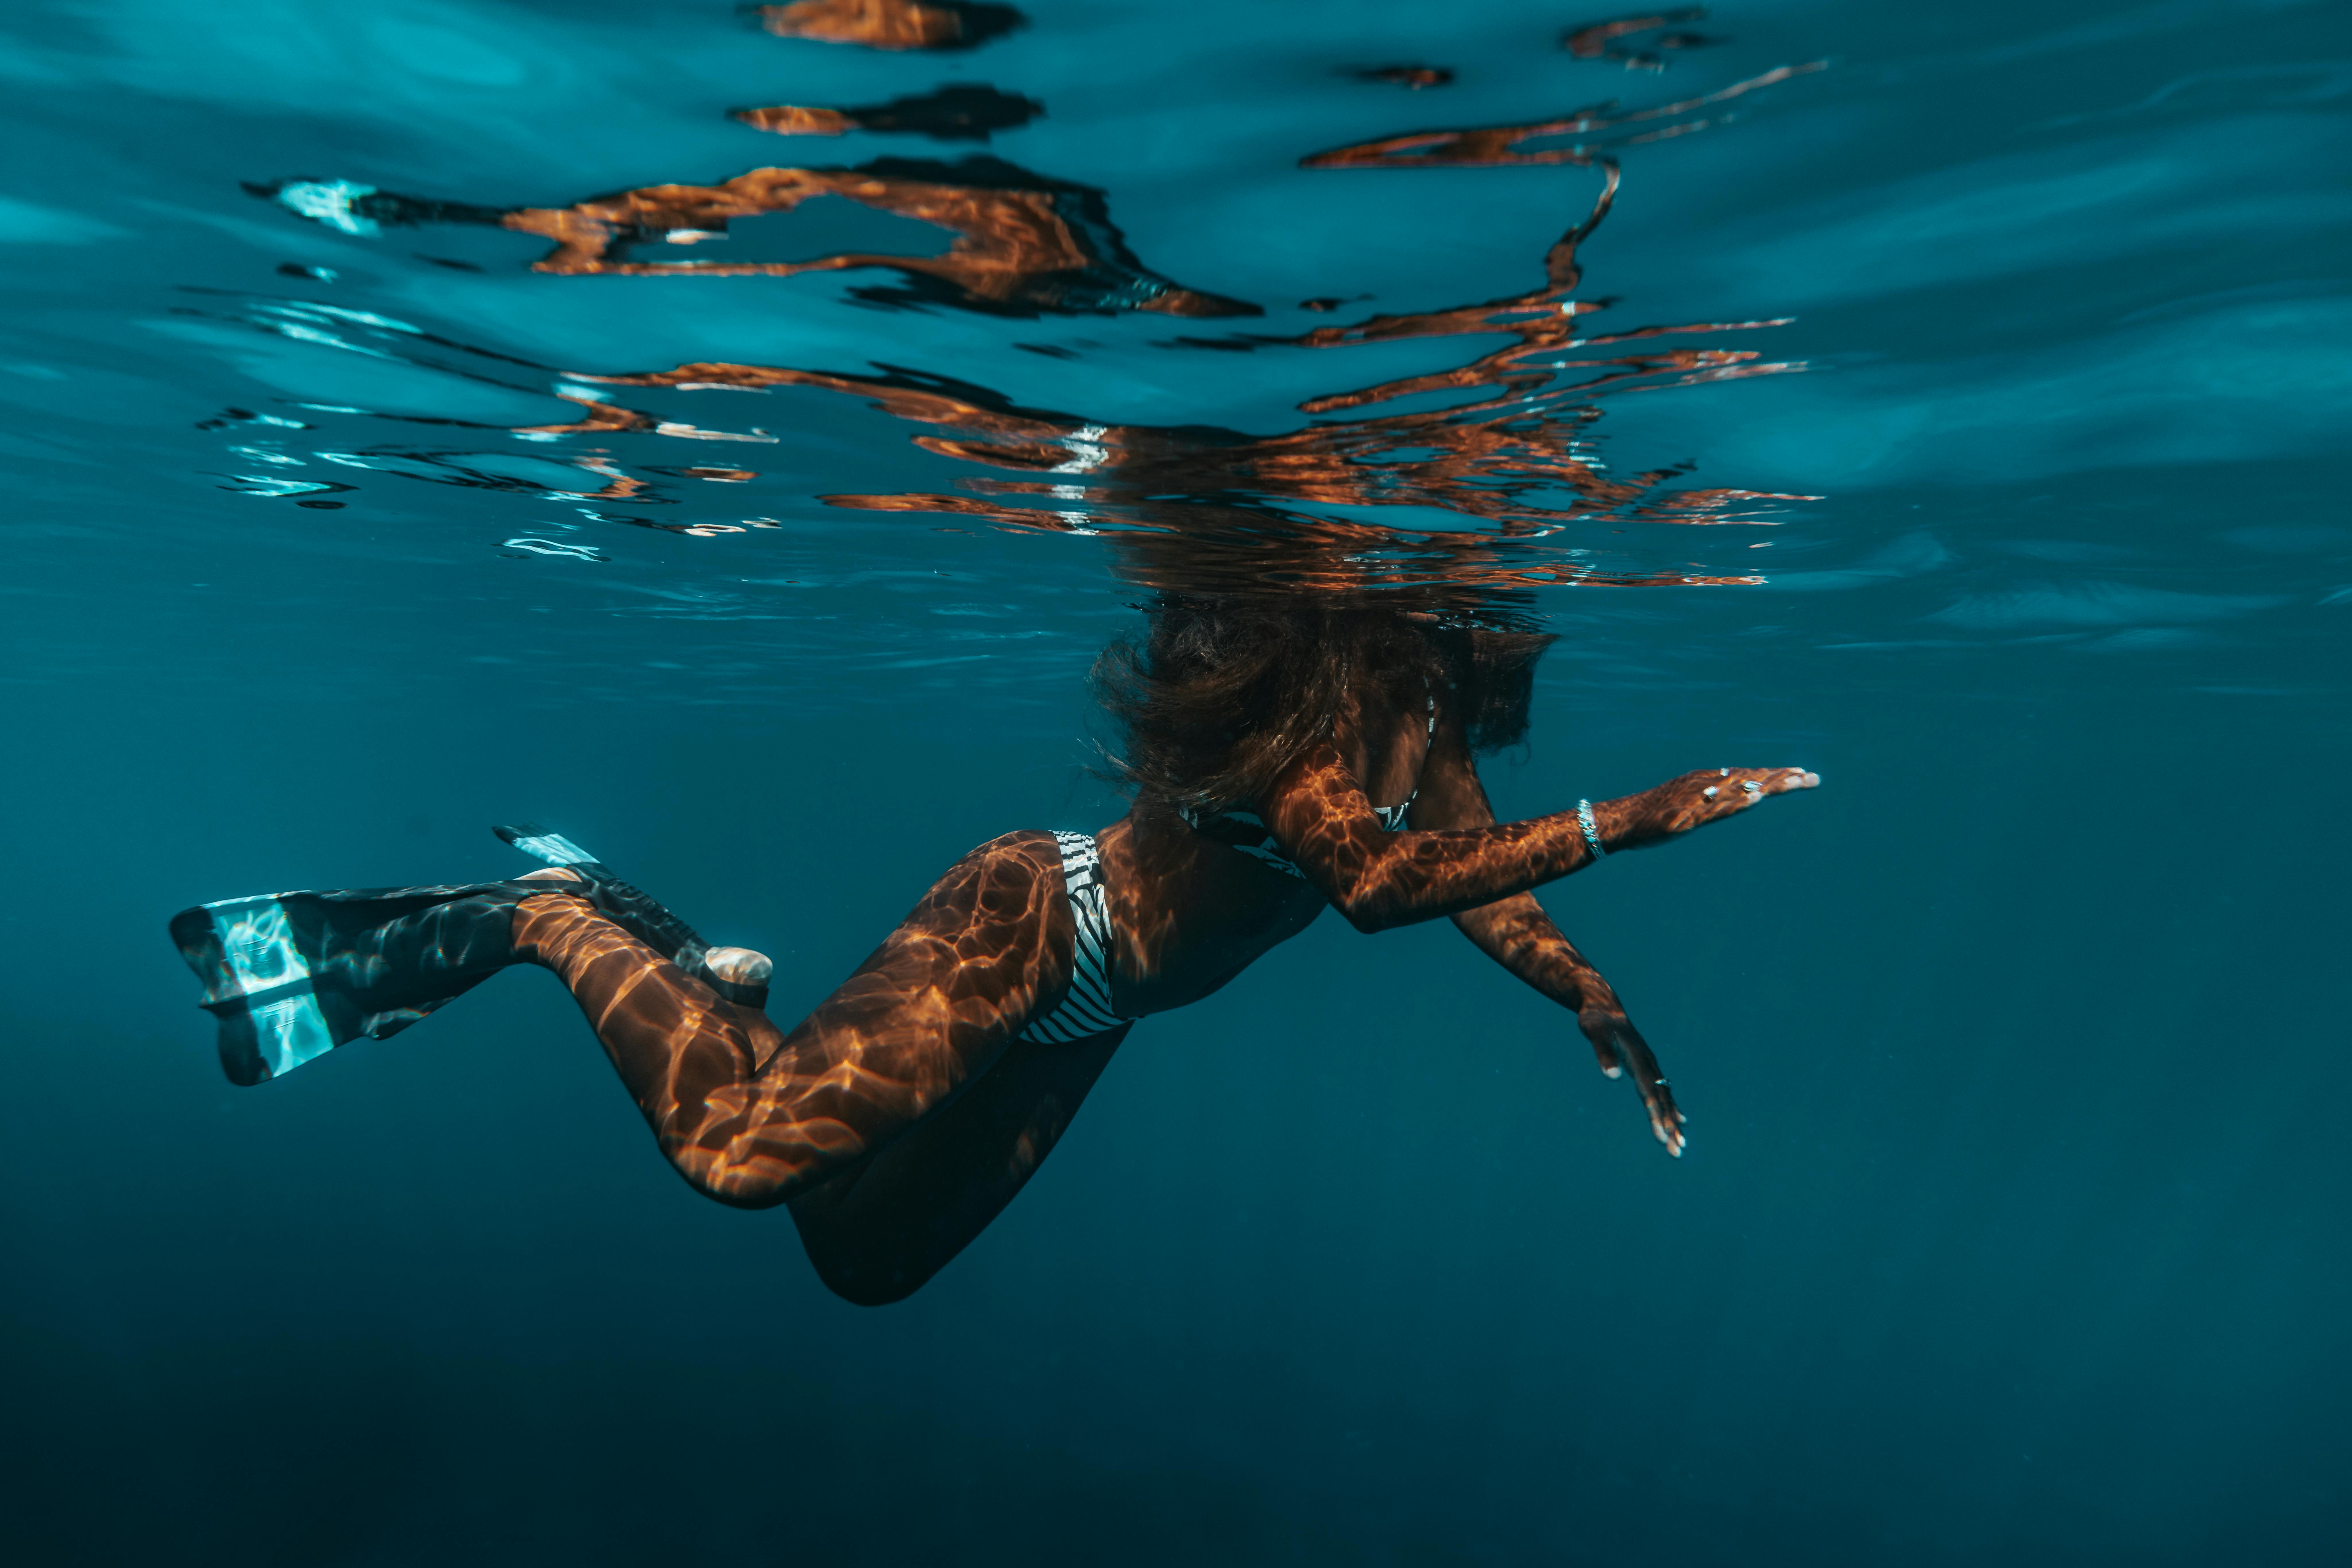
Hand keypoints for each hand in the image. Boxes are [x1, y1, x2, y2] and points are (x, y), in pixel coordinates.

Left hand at [1578, 1007, 1685, 1156]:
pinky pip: (1663, 1091)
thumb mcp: (1594, 1033)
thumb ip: (1603, 1053)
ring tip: (1681, 1143)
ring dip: (1673, 1121)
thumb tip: (1611, 1076)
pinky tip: (1679, 1120)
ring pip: (1665, 1098)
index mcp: (1638, 1060)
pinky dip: (1671, 1107)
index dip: (1656, 1116)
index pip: (1649, 1094)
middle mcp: (1649, 1065)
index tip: (1662, 1138)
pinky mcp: (1647, 1067)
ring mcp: (1650, 1066)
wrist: (1604, 1006)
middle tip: (1677, 1152)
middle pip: (1662, 1100)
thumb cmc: (1596, 1020)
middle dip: (1669, 1127)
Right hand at [1609, 765, 1817, 848]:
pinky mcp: (1687, 814)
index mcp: (1710, 782)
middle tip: (1813, 778)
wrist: (1622, 821)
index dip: (1777, 776)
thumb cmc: (1655, 816)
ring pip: (1739, 789)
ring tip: (1796, 782)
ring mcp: (1698, 798)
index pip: (1750, 777)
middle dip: (1782, 779)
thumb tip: (1742, 795)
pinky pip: (1717, 808)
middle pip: (1751, 779)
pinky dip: (1738, 802)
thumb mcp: (1690, 806)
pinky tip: (1757, 799)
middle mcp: (1707, 784)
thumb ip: (1715, 801)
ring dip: (1768, 785)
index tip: (1803, 775)